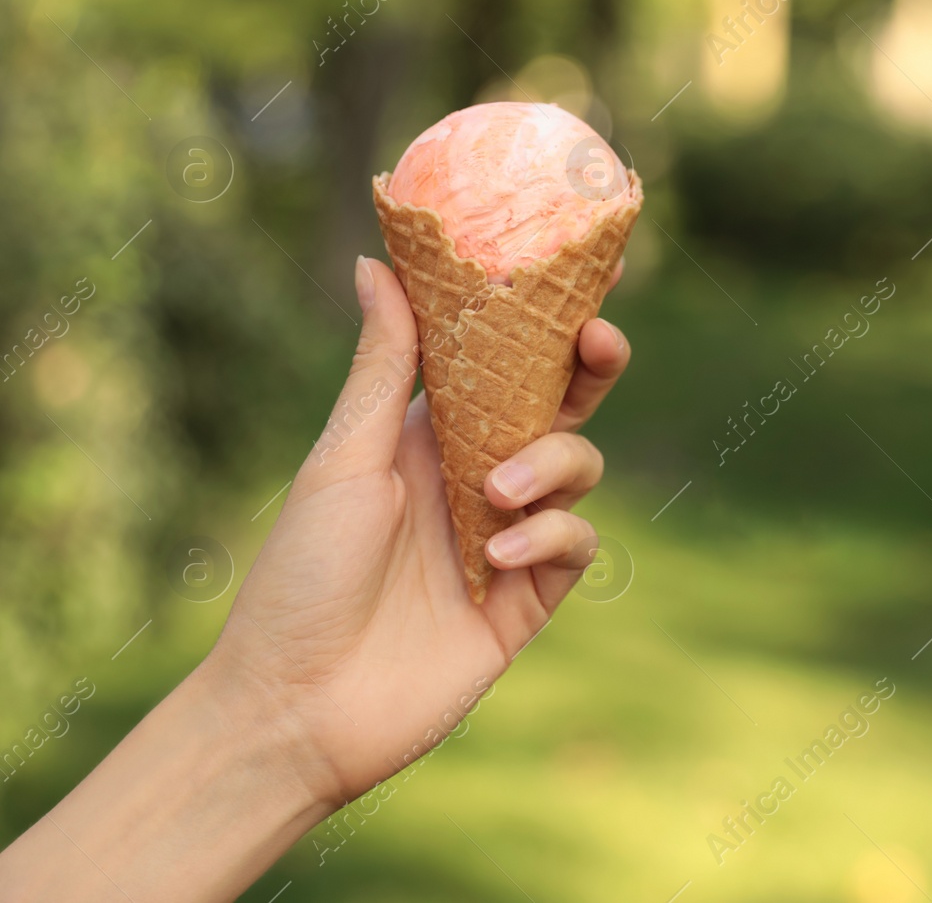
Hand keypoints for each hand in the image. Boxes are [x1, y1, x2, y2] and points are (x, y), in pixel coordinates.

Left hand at [211, 254, 629, 807]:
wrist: (297, 706)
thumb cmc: (299, 576)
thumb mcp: (344, 458)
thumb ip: (383, 367)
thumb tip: (376, 262)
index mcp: (430, 432)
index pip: (504, 359)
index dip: (545, 313)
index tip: (585, 261)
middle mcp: (476, 474)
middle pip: (562, 402)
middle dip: (592, 364)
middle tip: (598, 338)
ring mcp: (508, 536)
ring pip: (578, 467)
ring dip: (551, 465)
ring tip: (495, 496)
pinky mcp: (528, 599)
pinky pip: (574, 545)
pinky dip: (548, 539)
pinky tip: (497, 558)